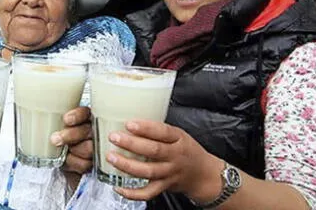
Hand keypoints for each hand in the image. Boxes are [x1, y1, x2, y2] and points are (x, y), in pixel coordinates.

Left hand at [52, 106, 92, 173]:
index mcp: (82, 118)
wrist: (56, 158)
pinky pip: (85, 163)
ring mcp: (92, 146)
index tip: (66, 119)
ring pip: (88, 148)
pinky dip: (74, 163)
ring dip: (74, 150)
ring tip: (63, 151)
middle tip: (55, 139)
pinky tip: (67, 160)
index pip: (84, 112)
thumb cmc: (55, 136)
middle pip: (87, 131)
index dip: (77, 115)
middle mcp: (90, 130)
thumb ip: (50, 119)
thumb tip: (33, 111)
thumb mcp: (52, 126)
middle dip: (71, 135)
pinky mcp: (90, 162)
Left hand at [106, 119, 221, 200]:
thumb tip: (129, 121)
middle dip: (131, 144)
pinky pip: (148, 192)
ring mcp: (170, 173)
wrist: (203, 175)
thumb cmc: (186, 151)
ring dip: (127, 165)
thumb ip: (158, 131)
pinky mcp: (165, 186)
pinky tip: (119, 188)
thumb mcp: (178, 135)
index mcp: (178, 139)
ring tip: (111, 157)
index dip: (145, 128)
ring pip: (148, 171)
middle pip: (153, 150)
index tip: (129, 123)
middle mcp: (175, 156)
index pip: (163, 131)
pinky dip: (132, 193)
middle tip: (114, 137)